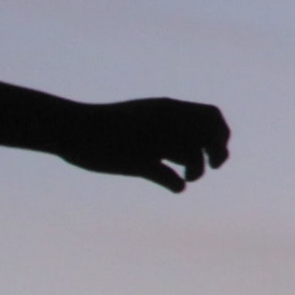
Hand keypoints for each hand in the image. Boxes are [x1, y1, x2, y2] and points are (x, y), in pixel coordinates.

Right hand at [59, 98, 233, 191]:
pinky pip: (170, 178)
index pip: (213, 116)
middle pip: (210, 136)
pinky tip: (173, 186)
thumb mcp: (145, 114)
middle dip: (218, 154)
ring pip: (193, 158)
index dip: (221, 133)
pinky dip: (177, 185)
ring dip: (196, 172)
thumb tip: (192, 140)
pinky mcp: (136, 163)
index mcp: (167, 108)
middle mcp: (164, 123)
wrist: (72, 127)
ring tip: (188, 177)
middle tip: (211, 165)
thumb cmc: (108, 123)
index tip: (213, 148)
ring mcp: (150, 142)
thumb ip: (170, 121)